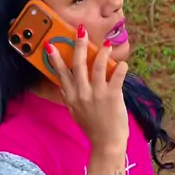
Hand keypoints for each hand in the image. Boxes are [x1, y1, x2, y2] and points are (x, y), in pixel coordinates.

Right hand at [46, 27, 128, 153]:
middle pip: (78, 64)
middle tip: (81, 31)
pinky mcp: (112, 96)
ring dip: (103, 53)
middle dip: (79, 45)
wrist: (106, 143)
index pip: (61, 73)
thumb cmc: (91, 128)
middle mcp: (82, 93)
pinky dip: (121, 67)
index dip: (56, 58)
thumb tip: (63, 87)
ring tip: (106, 46)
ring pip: (98, 66)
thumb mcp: (74, 113)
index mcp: (71, 97)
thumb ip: (68, 99)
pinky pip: (117, 76)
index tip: (50, 44)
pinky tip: (123, 63)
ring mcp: (97, 94)